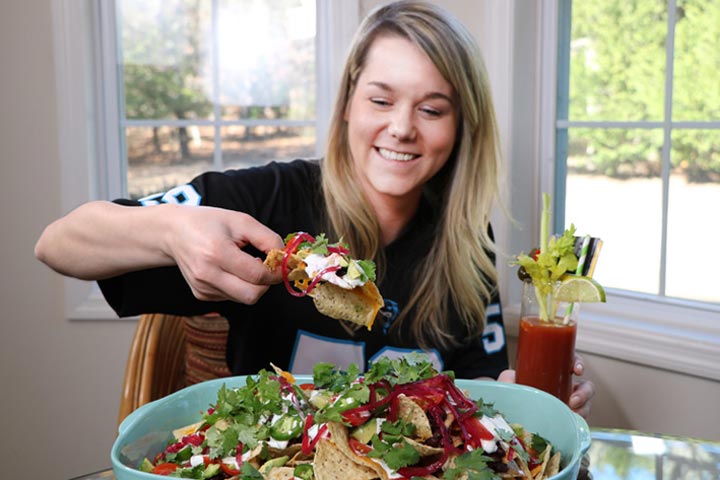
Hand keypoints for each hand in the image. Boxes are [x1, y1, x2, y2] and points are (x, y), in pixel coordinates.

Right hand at [164, 205, 283, 303]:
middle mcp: (207, 275)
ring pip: (244, 298)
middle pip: (252, 295)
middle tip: (266, 266)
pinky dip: (239, 285)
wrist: (173, 232)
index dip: (276, 272)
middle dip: (266, 283)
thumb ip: (268, 239)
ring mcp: (202, 288)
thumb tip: (285, 258)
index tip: (281, 263)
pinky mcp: (201, 295)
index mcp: (217, 253)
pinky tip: (230, 269)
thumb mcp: (241, 221)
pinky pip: (232, 297)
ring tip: (244, 263)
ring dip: (253, 284)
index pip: (258, 276)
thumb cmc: (209, 223)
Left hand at [497, 354, 594, 418]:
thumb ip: (508, 377)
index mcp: (555, 372)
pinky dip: (579, 421)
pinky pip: (580, 420)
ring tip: (571, 414)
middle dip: (585, 392)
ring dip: (584, 409)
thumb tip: (511, 379)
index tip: (576, 370)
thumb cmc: (513, 391)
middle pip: (586, 386)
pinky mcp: (568, 419)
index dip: (579, 363)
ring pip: (586, 404)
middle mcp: (565, 387)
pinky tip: (571, 423)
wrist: (510, 410)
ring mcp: (569, 403)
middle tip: (573, 400)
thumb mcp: (509, 379)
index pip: (572, 363)